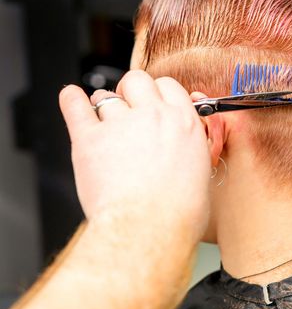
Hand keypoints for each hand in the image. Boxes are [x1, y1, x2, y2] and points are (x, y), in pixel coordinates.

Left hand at [59, 70, 210, 239]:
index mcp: (183, 123)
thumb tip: (185, 151)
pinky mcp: (89, 140)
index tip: (154, 101)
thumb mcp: (201, 174)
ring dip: (104, 104)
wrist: (151, 228)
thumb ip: (190, 152)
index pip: (168, 86)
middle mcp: (152, 116)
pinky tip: (72, 98)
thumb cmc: (179, 213)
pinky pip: (75, 107)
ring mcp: (120, 125)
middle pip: (137, 79)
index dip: (159, 92)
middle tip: (129, 106)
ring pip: (105, 96)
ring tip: (103, 118)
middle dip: (131, 89)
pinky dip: (71, 100)